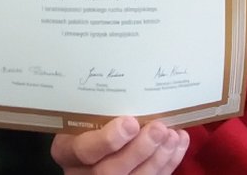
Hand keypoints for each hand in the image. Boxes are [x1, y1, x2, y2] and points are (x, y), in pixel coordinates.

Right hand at [51, 117, 188, 174]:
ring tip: (172, 135)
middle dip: (139, 150)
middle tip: (158, 128)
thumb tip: (129, 81)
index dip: (107, 140)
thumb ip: (98, 109)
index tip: (130, 122)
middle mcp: (83, 172)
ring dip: (157, 158)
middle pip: (109, 171)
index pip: (84, 151)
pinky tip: (178, 141)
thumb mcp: (83, 113)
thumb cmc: (86, 119)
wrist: (95, 141)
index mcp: (68, 151)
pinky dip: (169, 162)